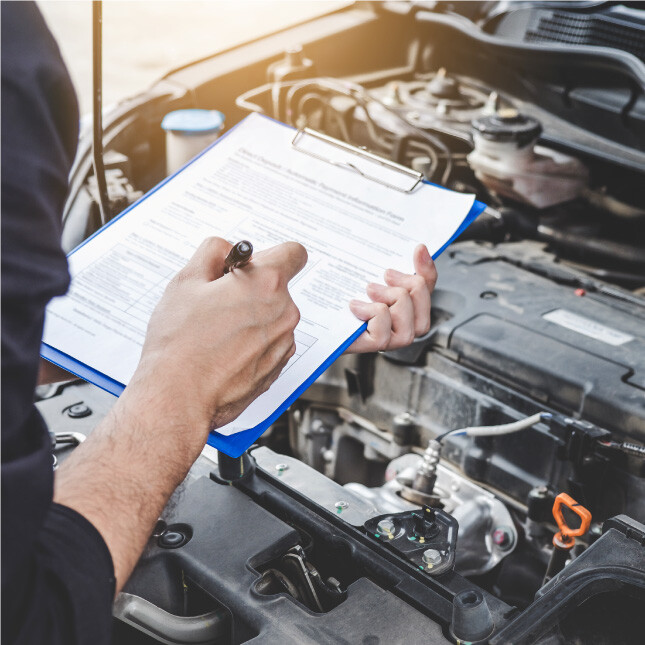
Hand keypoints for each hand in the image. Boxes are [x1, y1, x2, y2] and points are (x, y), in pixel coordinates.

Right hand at [128, 237, 306, 445]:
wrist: (179, 396)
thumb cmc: (180, 344)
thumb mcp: (186, 281)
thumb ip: (213, 252)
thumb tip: (226, 248)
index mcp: (266, 284)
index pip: (293, 252)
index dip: (270, 254)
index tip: (252, 264)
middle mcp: (284, 312)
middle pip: (277, 288)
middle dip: (252, 289)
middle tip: (218, 302)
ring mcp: (284, 342)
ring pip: (273, 317)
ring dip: (252, 318)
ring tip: (216, 332)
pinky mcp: (278, 366)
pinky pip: (271, 343)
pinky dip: (253, 343)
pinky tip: (225, 352)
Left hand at [346, 244, 436, 353]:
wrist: (309, 319)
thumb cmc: (336, 299)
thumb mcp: (362, 274)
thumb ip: (389, 266)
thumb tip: (419, 248)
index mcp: (402, 304)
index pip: (427, 285)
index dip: (427, 267)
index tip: (418, 249)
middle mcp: (401, 323)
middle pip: (422, 298)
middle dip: (407, 283)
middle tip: (385, 276)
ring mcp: (390, 337)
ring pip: (407, 312)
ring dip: (390, 297)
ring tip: (369, 291)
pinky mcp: (375, 344)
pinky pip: (385, 326)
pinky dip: (371, 311)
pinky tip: (355, 306)